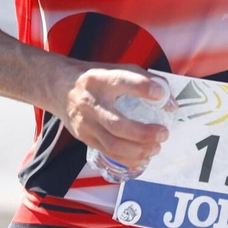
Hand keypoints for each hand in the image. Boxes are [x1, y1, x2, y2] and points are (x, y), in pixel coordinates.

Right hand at [56, 66, 171, 173]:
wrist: (58, 87)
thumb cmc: (95, 78)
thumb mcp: (115, 69)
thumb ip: (143, 80)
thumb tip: (168, 101)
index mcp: (99, 79)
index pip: (121, 81)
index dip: (142, 88)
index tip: (161, 95)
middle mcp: (90, 101)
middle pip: (117, 124)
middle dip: (144, 133)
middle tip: (163, 134)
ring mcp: (85, 122)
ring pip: (113, 144)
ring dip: (139, 150)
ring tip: (156, 148)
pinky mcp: (83, 136)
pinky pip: (107, 152)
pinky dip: (128, 159)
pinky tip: (143, 158)